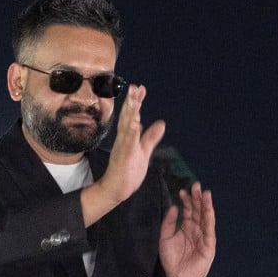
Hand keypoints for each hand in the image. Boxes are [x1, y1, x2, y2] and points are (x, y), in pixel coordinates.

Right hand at [95, 84, 165, 207]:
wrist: (117, 189)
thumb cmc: (129, 171)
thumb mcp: (144, 151)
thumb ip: (151, 137)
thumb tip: (161, 123)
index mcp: (129, 137)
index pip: (133, 116)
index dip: (136, 102)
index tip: (140, 88)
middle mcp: (124, 139)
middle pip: (128, 117)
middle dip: (132, 102)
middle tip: (136, 87)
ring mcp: (122, 148)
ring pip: (126, 128)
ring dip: (130, 114)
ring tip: (135, 100)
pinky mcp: (123, 158)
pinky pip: (127, 144)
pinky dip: (131, 134)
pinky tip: (134, 124)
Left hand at [161, 181, 215, 276]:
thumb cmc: (172, 260)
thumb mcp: (165, 238)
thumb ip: (169, 223)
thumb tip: (174, 207)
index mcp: (187, 227)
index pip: (189, 210)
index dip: (186, 200)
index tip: (183, 190)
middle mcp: (197, 230)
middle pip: (198, 211)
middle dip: (197, 198)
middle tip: (196, 185)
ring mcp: (204, 237)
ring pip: (205, 217)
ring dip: (206, 205)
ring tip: (204, 193)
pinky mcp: (209, 245)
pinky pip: (209, 229)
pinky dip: (209, 218)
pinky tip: (208, 209)